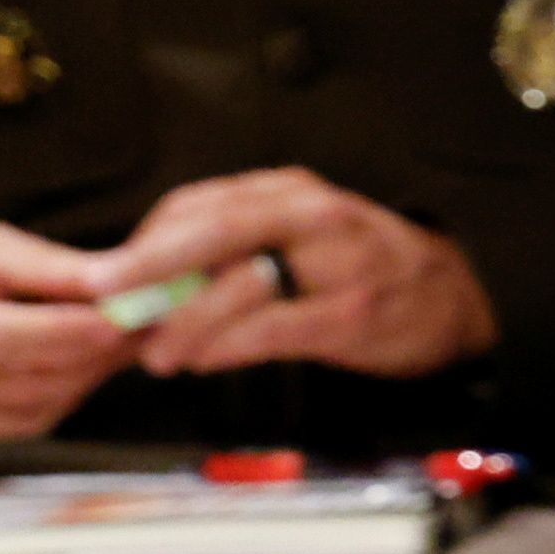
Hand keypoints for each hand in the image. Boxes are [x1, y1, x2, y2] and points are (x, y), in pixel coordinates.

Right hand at [0, 219, 132, 441]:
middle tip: (143, 328)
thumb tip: (119, 280)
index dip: (75, 332)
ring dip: (83, 383)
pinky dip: (55, 401)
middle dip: (93, 358)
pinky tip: (79, 369)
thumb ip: (47, 267)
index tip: (129, 315)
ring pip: (24, 414)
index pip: (7, 339)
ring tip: (119, 346)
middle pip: (21, 383)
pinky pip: (9, 428)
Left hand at [85, 169, 502, 381]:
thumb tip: (142, 279)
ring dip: (181, 323)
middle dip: (145, 266)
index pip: (200, 204)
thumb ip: (232, 248)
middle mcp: (315, 214)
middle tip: (99, 296)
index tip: (101, 273)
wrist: (454, 297)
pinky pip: (267, 330)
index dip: (143, 239)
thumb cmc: (361, 268)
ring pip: (236, 283)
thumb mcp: (299, 237)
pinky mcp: (349, 315)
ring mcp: (337, 264)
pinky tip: (200, 362)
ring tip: (154, 354)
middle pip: (212, 229)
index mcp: (292, 191)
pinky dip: (223, 348)